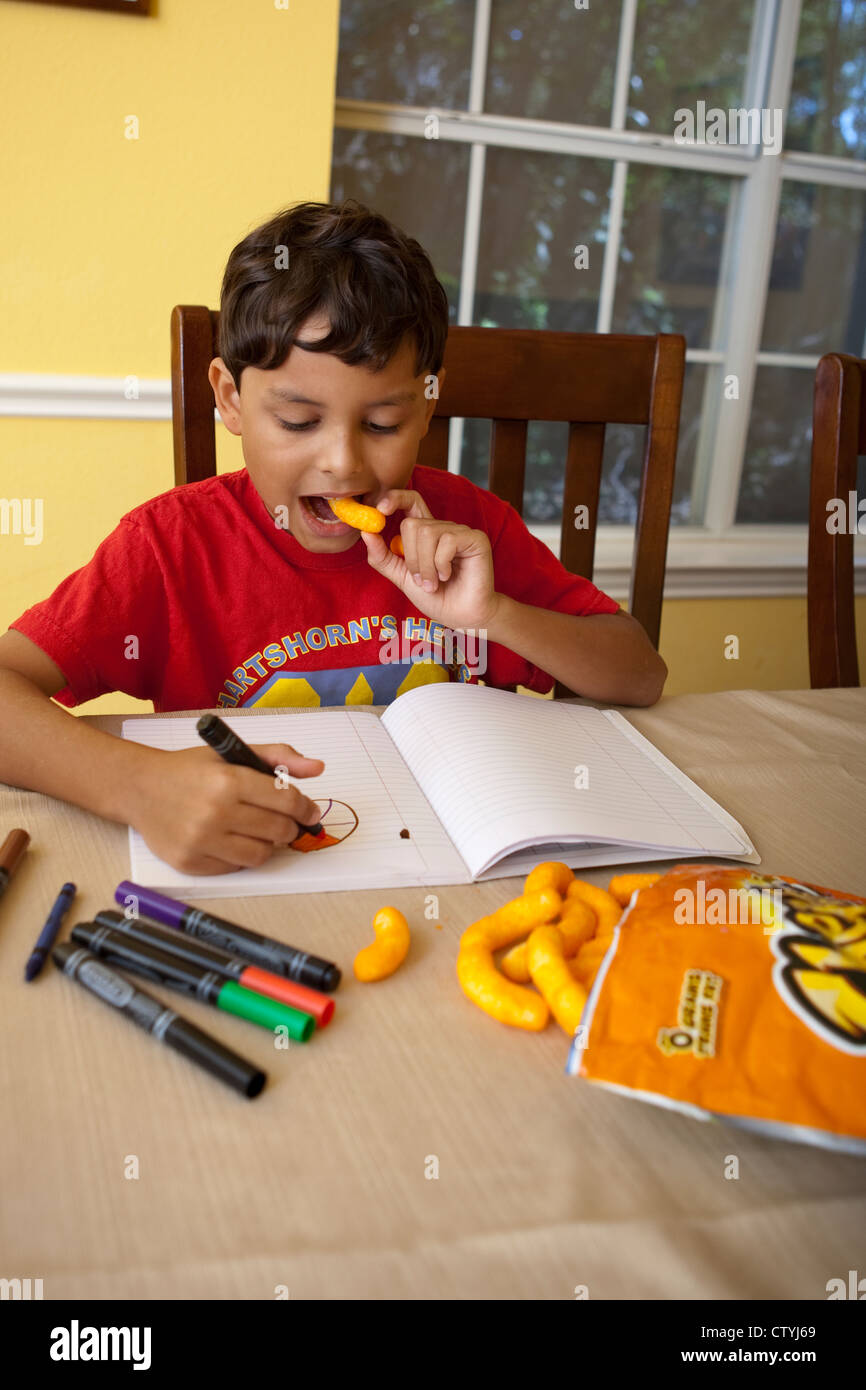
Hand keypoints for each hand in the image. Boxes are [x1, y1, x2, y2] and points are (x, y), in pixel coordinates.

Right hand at [128, 743, 324, 874]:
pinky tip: (231, 840)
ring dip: (267, 844)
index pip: (287, 801)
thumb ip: (278, 757)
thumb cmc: (190, 769)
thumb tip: (317, 767)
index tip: (309, 812)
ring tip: (257, 831)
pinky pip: (235, 869)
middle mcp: (215, 812)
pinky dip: (240, 857)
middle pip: (279, 831)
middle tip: (282, 821)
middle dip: (289, 827)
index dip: (306, 808)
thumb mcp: (232, 753)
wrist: (139, 788)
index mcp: (229, 780)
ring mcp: (201, 841)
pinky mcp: (190, 862)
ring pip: (260, 855)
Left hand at [363, 488, 500, 629]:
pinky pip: (447, 541)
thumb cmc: (436, 598)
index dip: (395, 498)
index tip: (380, 510)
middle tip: (422, 580)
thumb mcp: (402, 577)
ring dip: (426, 566)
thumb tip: (366, 532)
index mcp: (426, 532)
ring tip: (435, 582)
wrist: (462, 617)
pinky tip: (448, 576)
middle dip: (411, 558)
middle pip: (412, 524)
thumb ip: (382, 557)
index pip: (410, 501)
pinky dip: (441, 564)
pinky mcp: (475, 538)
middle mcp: (443, 528)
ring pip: (427, 533)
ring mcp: (460, 531)